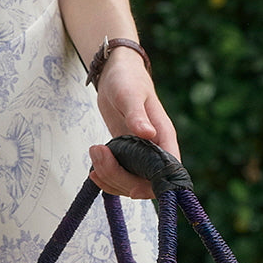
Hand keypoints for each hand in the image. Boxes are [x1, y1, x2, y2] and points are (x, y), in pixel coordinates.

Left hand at [88, 50, 179, 198]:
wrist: (116, 74)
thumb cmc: (127, 79)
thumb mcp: (129, 95)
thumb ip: (137, 115)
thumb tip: (147, 134)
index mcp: (164, 135)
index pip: (169, 171)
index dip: (153, 186)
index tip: (132, 189)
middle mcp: (155, 148)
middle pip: (146, 182)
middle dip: (121, 179)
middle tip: (98, 157)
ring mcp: (141, 153)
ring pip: (131, 182)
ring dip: (110, 178)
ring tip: (94, 155)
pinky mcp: (127, 153)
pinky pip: (120, 175)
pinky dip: (106, 178)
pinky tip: (93, 170)